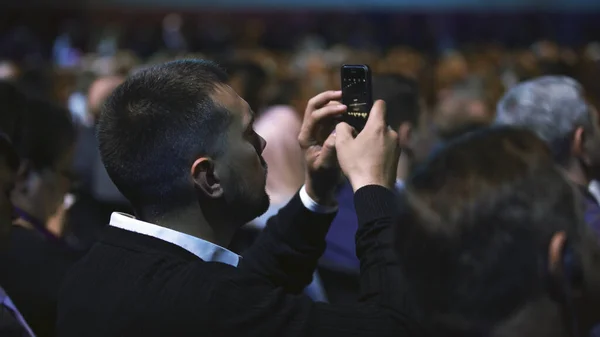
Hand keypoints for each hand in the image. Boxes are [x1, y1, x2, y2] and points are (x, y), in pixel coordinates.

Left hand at [298, 90, 346, 205]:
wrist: (321, 186)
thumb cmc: (321, 178)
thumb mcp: (325, 166)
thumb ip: (330, 149)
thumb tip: (337, 132)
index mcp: (306, 137)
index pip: (314, 115)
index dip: (328, 110)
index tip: (344, 109)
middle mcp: (309, 130)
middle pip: (314, 105)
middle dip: (328, 97)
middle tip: (344, 95)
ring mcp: (317, 130)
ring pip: (322, 108)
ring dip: (334, 103)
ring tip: (350, 103)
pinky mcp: (325, 132)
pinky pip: (331, 116)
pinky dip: (340, 111)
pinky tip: (352, 112)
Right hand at [335, 100, 400, 190]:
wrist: (374, 189)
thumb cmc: (357, 165)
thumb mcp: (342, 144)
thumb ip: (342, 128)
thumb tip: (345, 124)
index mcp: (378, 126)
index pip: (380, 104)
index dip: (371, 105)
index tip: (362, 114)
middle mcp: (391, 133)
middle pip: (380, 123)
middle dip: (370, 128)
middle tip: (357, 138)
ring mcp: (397, 146)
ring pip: (384, 136)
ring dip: (375, 140)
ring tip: (363, 153)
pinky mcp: (397, 157)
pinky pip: (388, 148)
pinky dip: (380, 151)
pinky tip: (370, 162)